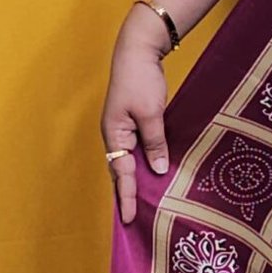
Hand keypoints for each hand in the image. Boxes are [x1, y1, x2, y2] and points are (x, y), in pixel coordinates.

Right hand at [100, 6, 172, 225]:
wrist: (138, 50)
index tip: (127, 219)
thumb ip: (154, 142)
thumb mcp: (151, 113)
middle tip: (133, 222)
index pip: (121, 174)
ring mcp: (124, 130)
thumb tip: (157, 170)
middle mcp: (116, 136)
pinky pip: (139, 151)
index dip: (125, 197)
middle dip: (126, 195)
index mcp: (114, 135)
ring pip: (130, 163)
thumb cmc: (141, 79)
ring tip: (144, 206)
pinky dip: (145, 165)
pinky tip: (154, 176)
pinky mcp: (135, 124)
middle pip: (121, 172)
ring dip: (136, 182)